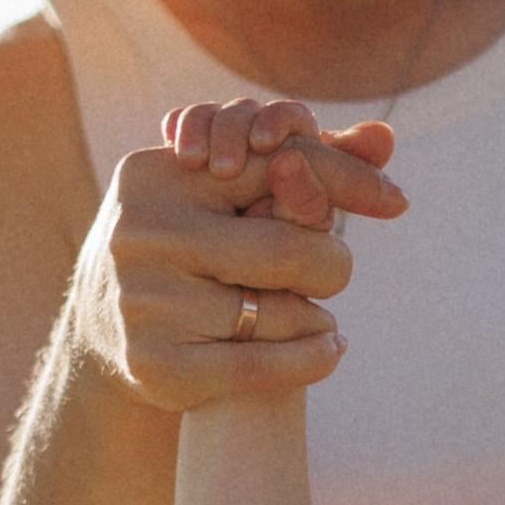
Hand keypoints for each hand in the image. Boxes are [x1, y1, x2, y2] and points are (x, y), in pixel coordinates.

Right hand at [68, 99, 406, 413]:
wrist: (107, 331)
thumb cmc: (190, 247)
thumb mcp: (226, 195)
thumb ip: (304, 162)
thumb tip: (385, 137)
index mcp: (157, 175)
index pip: (274, 164)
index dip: (344, 180)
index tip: (397, 202)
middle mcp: (142, 232)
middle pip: (285, 249)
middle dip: (330, 263)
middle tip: (335, 271)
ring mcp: (143, 300)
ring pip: (277, 313)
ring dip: (315, 316)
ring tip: (318, 315)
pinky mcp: (154, 364)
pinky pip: (261, 366)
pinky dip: (312, 359)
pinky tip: (331, 347)